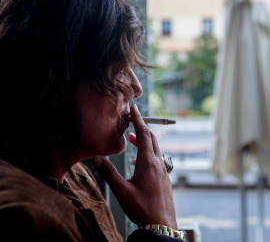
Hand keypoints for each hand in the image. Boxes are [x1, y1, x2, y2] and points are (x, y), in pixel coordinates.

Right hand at [92, 104, 176, 228]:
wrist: (161, 226)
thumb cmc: (143, 209)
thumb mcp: (122, 191)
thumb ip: (109, 173)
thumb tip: (97, 158)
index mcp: (148, 163)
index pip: (144, 135)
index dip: (139, 120)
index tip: (134, 109)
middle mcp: (158, 164)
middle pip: (152, 139)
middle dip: (142, 128)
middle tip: (132, 121)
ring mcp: (163, 171)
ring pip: (155, 149)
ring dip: (145, 141)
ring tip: (134, 140)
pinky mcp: (165, 178)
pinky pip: (157, 159)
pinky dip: (148, 154)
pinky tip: (139, 162)